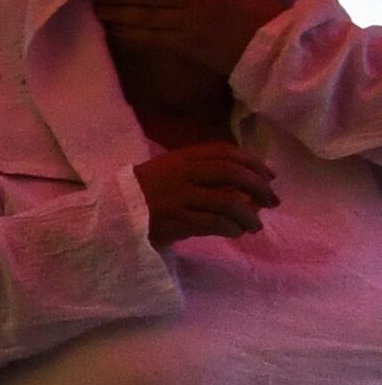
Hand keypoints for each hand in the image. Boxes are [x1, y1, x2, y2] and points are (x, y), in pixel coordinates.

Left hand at [91, 0, 281, 77]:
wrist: (271, 46)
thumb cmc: (259, 9)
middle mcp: (190, 3)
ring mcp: (185, 26)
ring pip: (144, 17)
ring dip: (118, 12)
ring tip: (97, 7)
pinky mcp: (184, 46)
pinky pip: (151, 38)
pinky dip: (131, 34)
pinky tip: (114, 29)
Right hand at [143, 138, 277, 247]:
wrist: (112, 214)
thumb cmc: (146, 193)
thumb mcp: (171, 172)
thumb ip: (202, 171)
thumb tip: (246, 183)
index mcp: (181, 158)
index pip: (224, 152)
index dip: (252, 162)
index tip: (270, 176)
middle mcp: (181, 174)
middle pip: (231, 174)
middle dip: (258, 187)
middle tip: (272, 201)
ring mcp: (178, 197)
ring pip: (227, 202)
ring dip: (249, 215)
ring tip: (255, 225)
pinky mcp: (174, 221)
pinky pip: (213, 223)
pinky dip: (230, 228)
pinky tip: (235, 232)